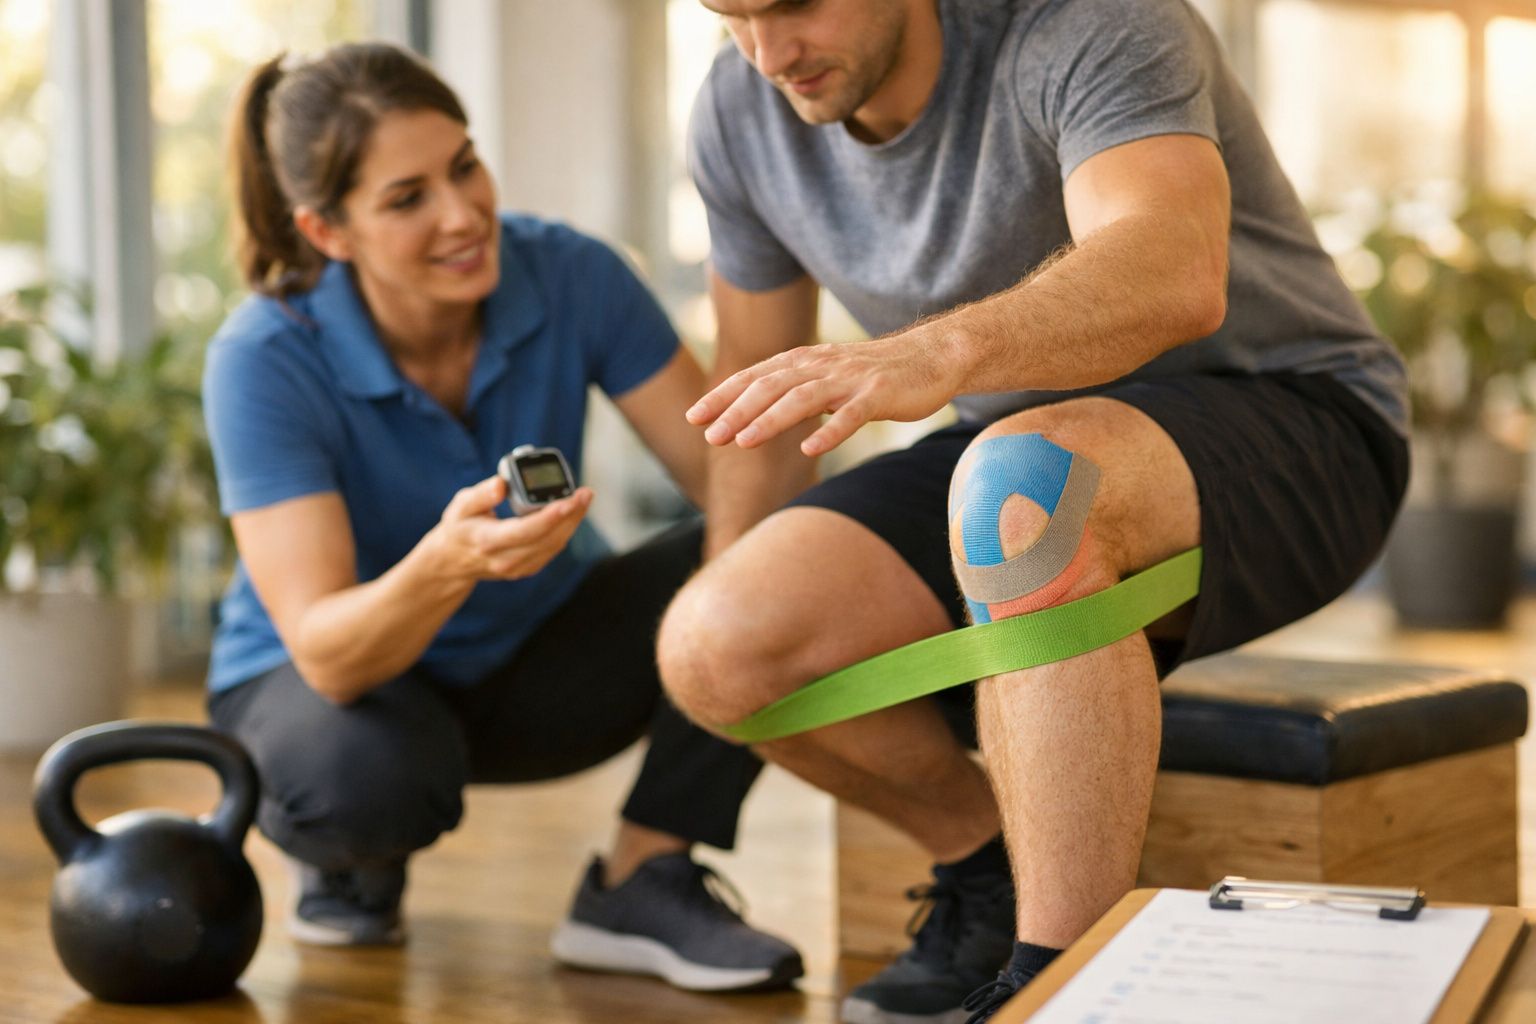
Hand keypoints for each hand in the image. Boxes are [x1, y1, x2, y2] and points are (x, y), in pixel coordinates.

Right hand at [424, 475, 592, 582]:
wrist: (454, 562)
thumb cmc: (459, 527)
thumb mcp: (460, 506)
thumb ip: (481, 494)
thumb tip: (501, 483)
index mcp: (488, 541)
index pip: (525, 530)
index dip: (550, 516)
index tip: (569, 500)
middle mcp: (506, 559)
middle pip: (547, 538)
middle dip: (571, 515)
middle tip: (585, 493)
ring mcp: (518, 567)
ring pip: (554, 545)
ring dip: (573, 522)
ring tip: (584, 498)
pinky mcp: (528, 568)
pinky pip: (552, 549)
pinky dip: (565, 530)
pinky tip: (572, 512)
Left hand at [685, 332, 959, 455]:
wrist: (932, 356)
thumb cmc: (874, 375)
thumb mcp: (827, 379)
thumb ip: (792, 392)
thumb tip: (751, 416)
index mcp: (805, 362)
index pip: (755, 377)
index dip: (723, 395)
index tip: (694, 416)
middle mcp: (822, 366)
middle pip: (771, 387)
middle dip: (736, 410)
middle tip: (709, 435)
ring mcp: (851, 380)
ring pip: (803, 398)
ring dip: (770, 420)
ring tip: (743, 441)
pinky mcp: (879, 396)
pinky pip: (852, 416)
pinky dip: (830, 432)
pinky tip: (809, 450)